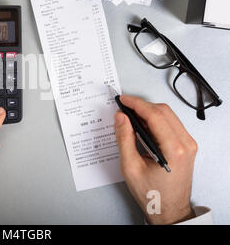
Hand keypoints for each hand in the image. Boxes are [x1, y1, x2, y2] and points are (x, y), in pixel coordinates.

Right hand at [114, 95, 197, 224]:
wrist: (168, 209)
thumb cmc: (152, 194)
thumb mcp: (131, 167)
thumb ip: (124, 139)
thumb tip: (121, 118)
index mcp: (174, 150)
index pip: (155, 116)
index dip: (137, 104)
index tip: (123, 100)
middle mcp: (185, 144)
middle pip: (163, 111)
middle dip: (142, 106)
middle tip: (124, 107)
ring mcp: (188, 144)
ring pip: (168, 115)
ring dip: (149, 112)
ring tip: (131, 116)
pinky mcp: (186, 145)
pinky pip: (171, 124)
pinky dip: (155, 120)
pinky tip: (142, 125)